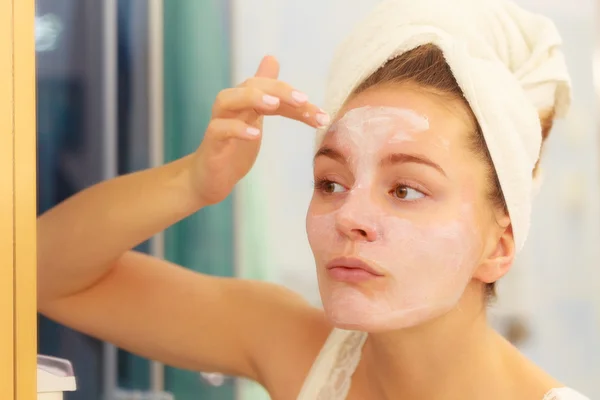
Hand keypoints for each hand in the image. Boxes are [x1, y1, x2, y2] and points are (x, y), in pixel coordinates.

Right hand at [189, 55, 329, 205]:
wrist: (210, 177)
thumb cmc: (234, 146)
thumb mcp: (255, 117)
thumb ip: (268, 92)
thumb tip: (272, 58)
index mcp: (245, 100)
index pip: (272, 90)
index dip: (296, 99)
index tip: (321, 114)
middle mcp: (230, 105)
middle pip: (251, 86)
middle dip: (279, 90)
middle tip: (304, 100)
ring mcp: (218, 122)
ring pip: (229, 99)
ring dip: (252, 98)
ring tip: (274, 105)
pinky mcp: (211, 142)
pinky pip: (219, 129)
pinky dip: (236, 129)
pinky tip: (255, 135)